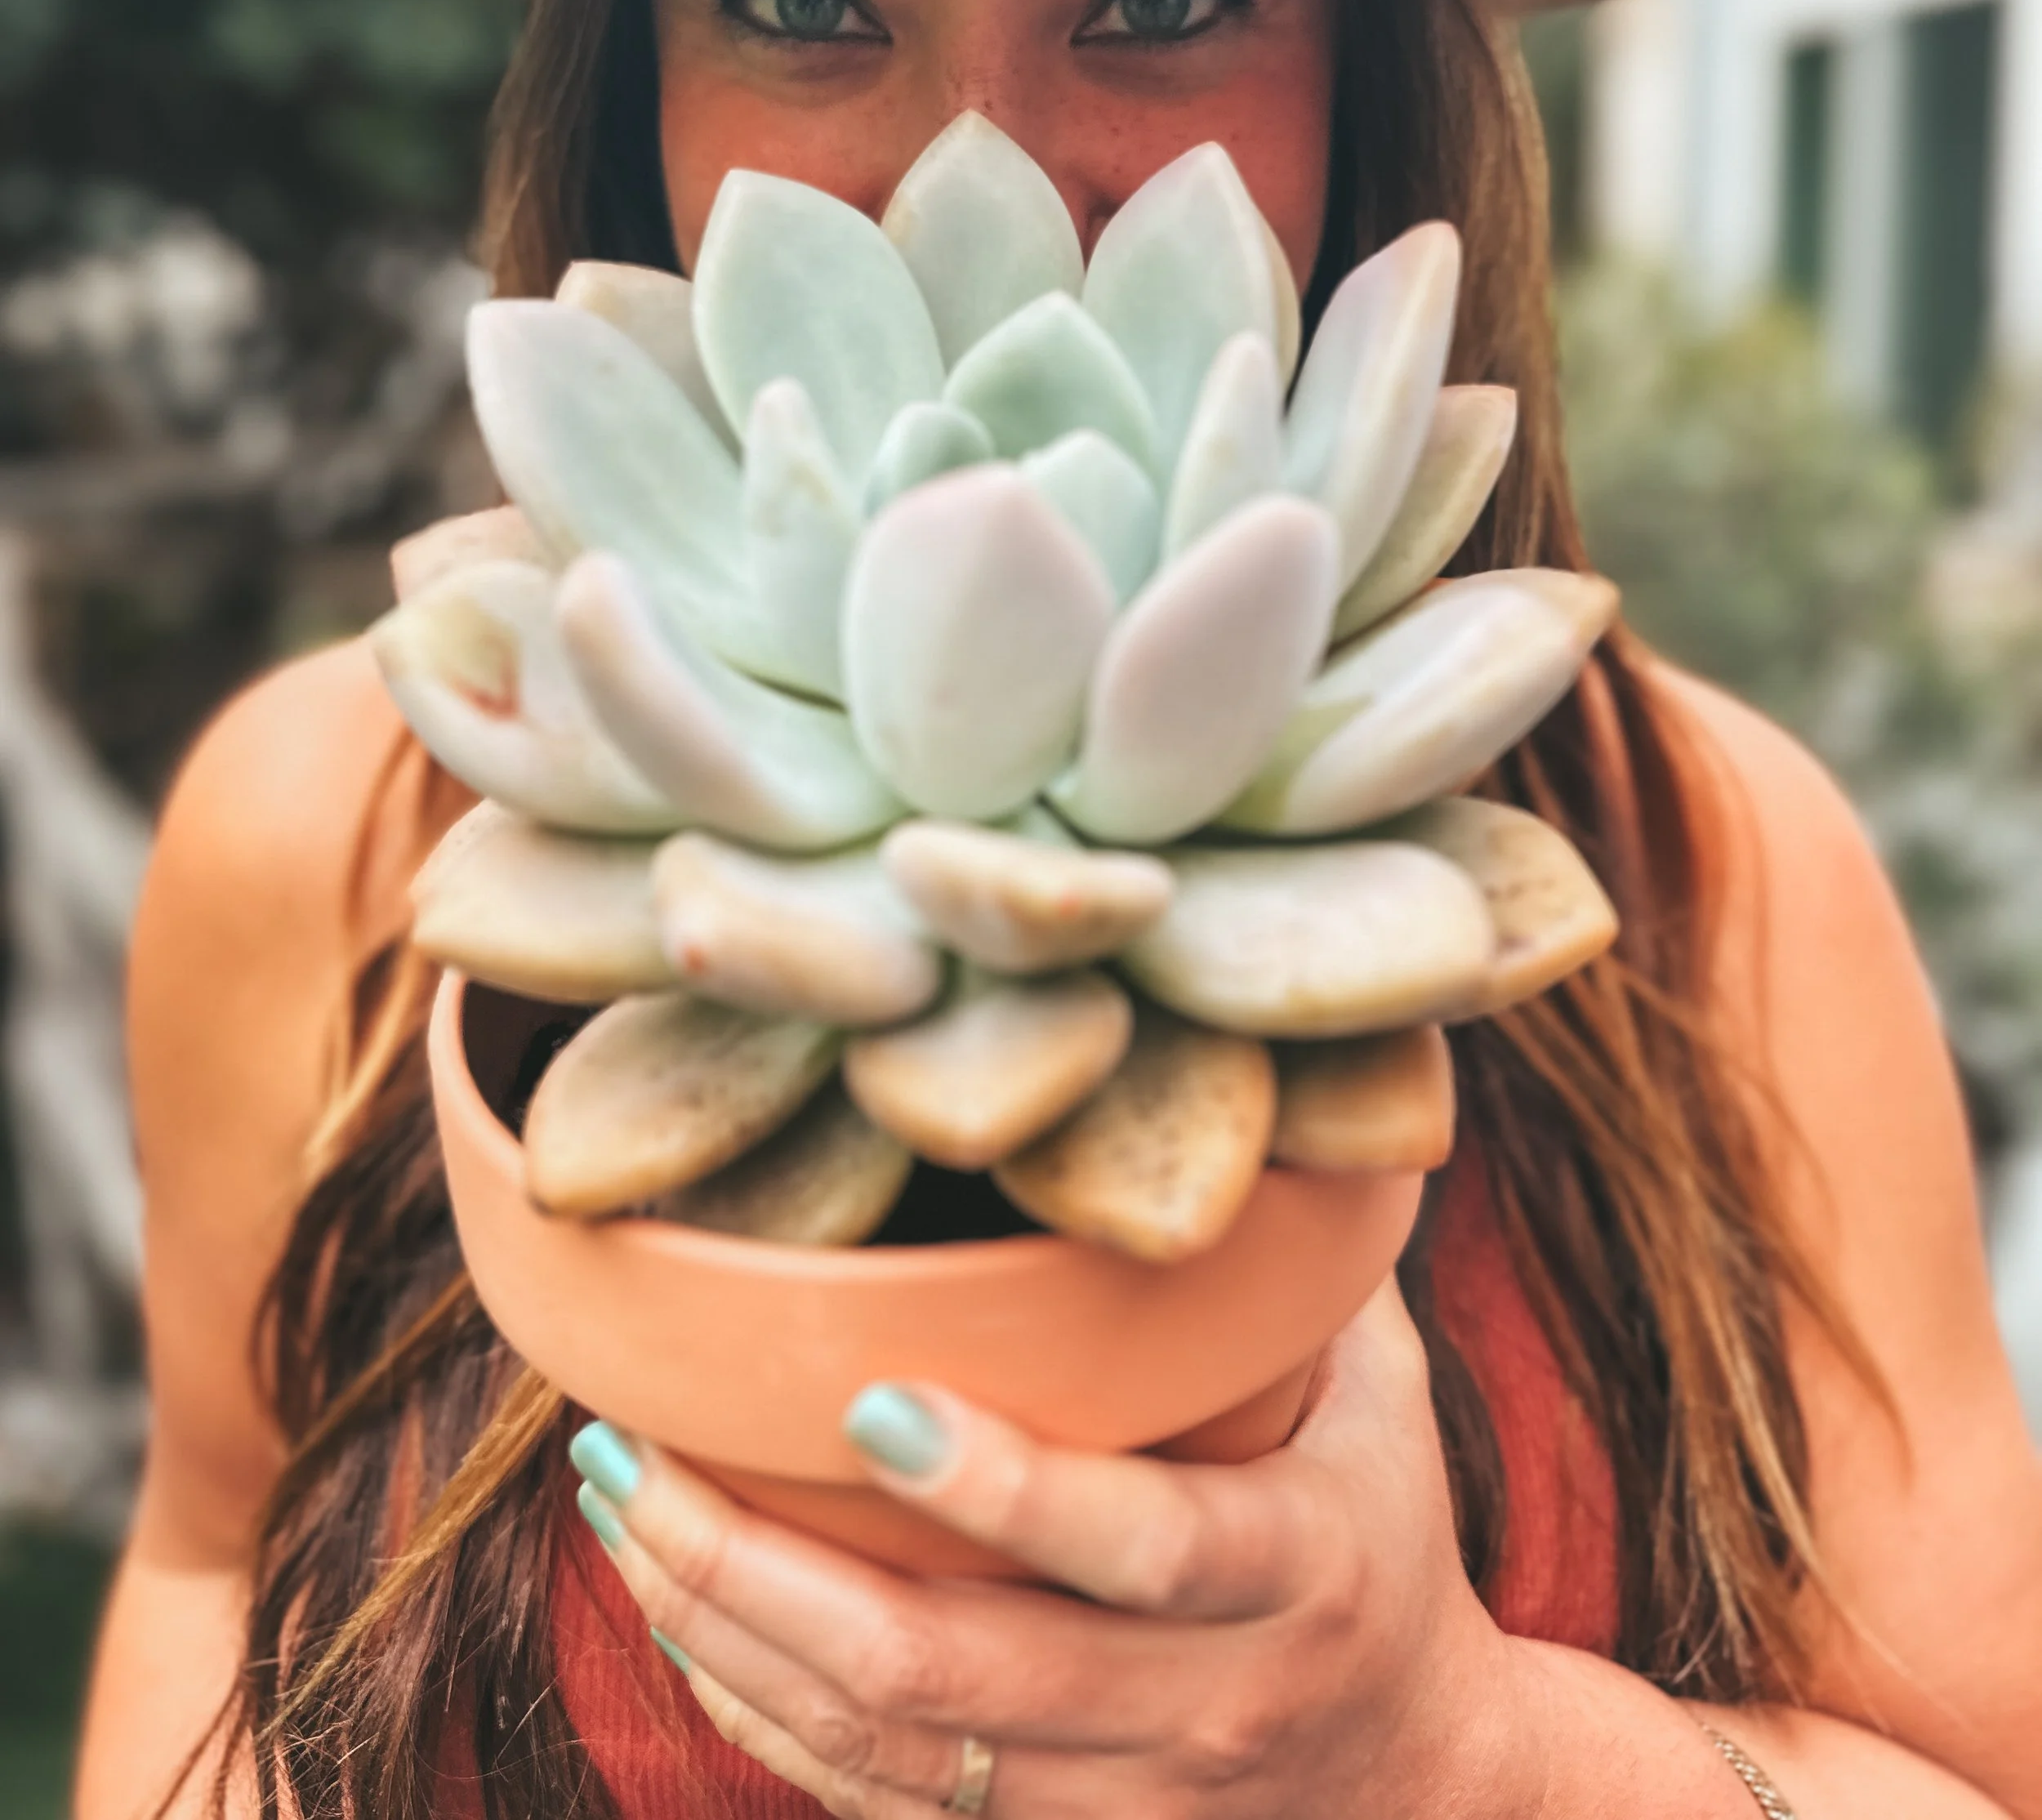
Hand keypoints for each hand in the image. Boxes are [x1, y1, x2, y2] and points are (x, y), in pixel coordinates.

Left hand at [569, 1280, 1540, 1818]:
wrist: (1425, 1787)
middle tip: (638, 1450)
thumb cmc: (1381, 1529)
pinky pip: (871, 1804)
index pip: (1142, 1545)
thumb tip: (1227, 1074)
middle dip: (769, 1570)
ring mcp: (1122, 1809)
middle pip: (957, 1670)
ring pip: (887, 1746)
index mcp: (1297, 1574)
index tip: (868, 1395)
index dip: (1005, 1485)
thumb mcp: (1381, 1394)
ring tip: (619, 1500)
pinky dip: (756, 1707)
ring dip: (729, 1629)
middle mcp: (1204, 1708)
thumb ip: (1297, 1257)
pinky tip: (674, 1604)